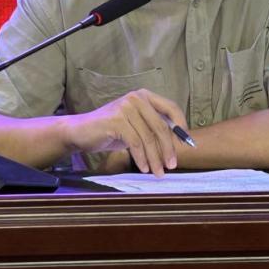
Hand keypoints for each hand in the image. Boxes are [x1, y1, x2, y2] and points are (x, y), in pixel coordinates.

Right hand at [62, 89, 187, 175]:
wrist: (81, 132)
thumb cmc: (111, 131)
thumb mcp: (136, 127)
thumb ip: (153, 129)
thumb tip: (177, 144)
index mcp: (145, 96)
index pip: (171, 107)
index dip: (182, 126)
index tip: (187, 144)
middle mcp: (137, 98)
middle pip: (161, 126)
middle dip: (168, 149)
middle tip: (172, 166)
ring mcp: (126, 107)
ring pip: (148, 137)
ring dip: (155, 158)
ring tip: (159, 172)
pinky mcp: (116, 119)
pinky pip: (135, 143)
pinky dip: (141, 158)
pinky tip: (143, 168)